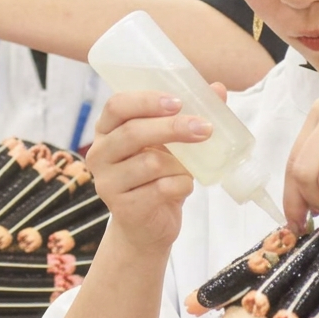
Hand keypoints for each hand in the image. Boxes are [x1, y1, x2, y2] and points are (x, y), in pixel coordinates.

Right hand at [85, 85, 225, 255]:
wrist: (147, 227)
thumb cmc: (157, 178)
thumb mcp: (170, 145)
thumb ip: (188, 116)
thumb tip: (218, 90)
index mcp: (107, 130)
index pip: (117, 106)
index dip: (146, 101)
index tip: (178, 101)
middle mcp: (100, 154)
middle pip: (133, 132)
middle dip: (172, 128)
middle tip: (204, 128)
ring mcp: (108, 183)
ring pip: (150, 163)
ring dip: (180, 164)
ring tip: (189, 169)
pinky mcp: (124, 208)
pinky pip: (161, 189)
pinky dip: (181, 185)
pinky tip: (184, 186)